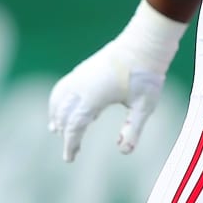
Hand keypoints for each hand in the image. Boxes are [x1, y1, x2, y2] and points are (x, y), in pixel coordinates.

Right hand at [47, 1, 185, 161]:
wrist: (143, 44)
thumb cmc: (146, 75)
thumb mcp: (145, 106)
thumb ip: (133, 129)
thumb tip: (123, 151)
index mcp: (94, 97)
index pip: (74, 126)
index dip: (70, 144)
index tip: (70, 158)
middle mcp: (81, 86)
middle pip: (63, 115)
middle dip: (65, 134)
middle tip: (72, 151)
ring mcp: (79, 75)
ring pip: (58, 99)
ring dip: (56, 117)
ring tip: (57, 131)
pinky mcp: (82, 69)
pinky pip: (62, 88)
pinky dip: (57, 101)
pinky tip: (64, 109)